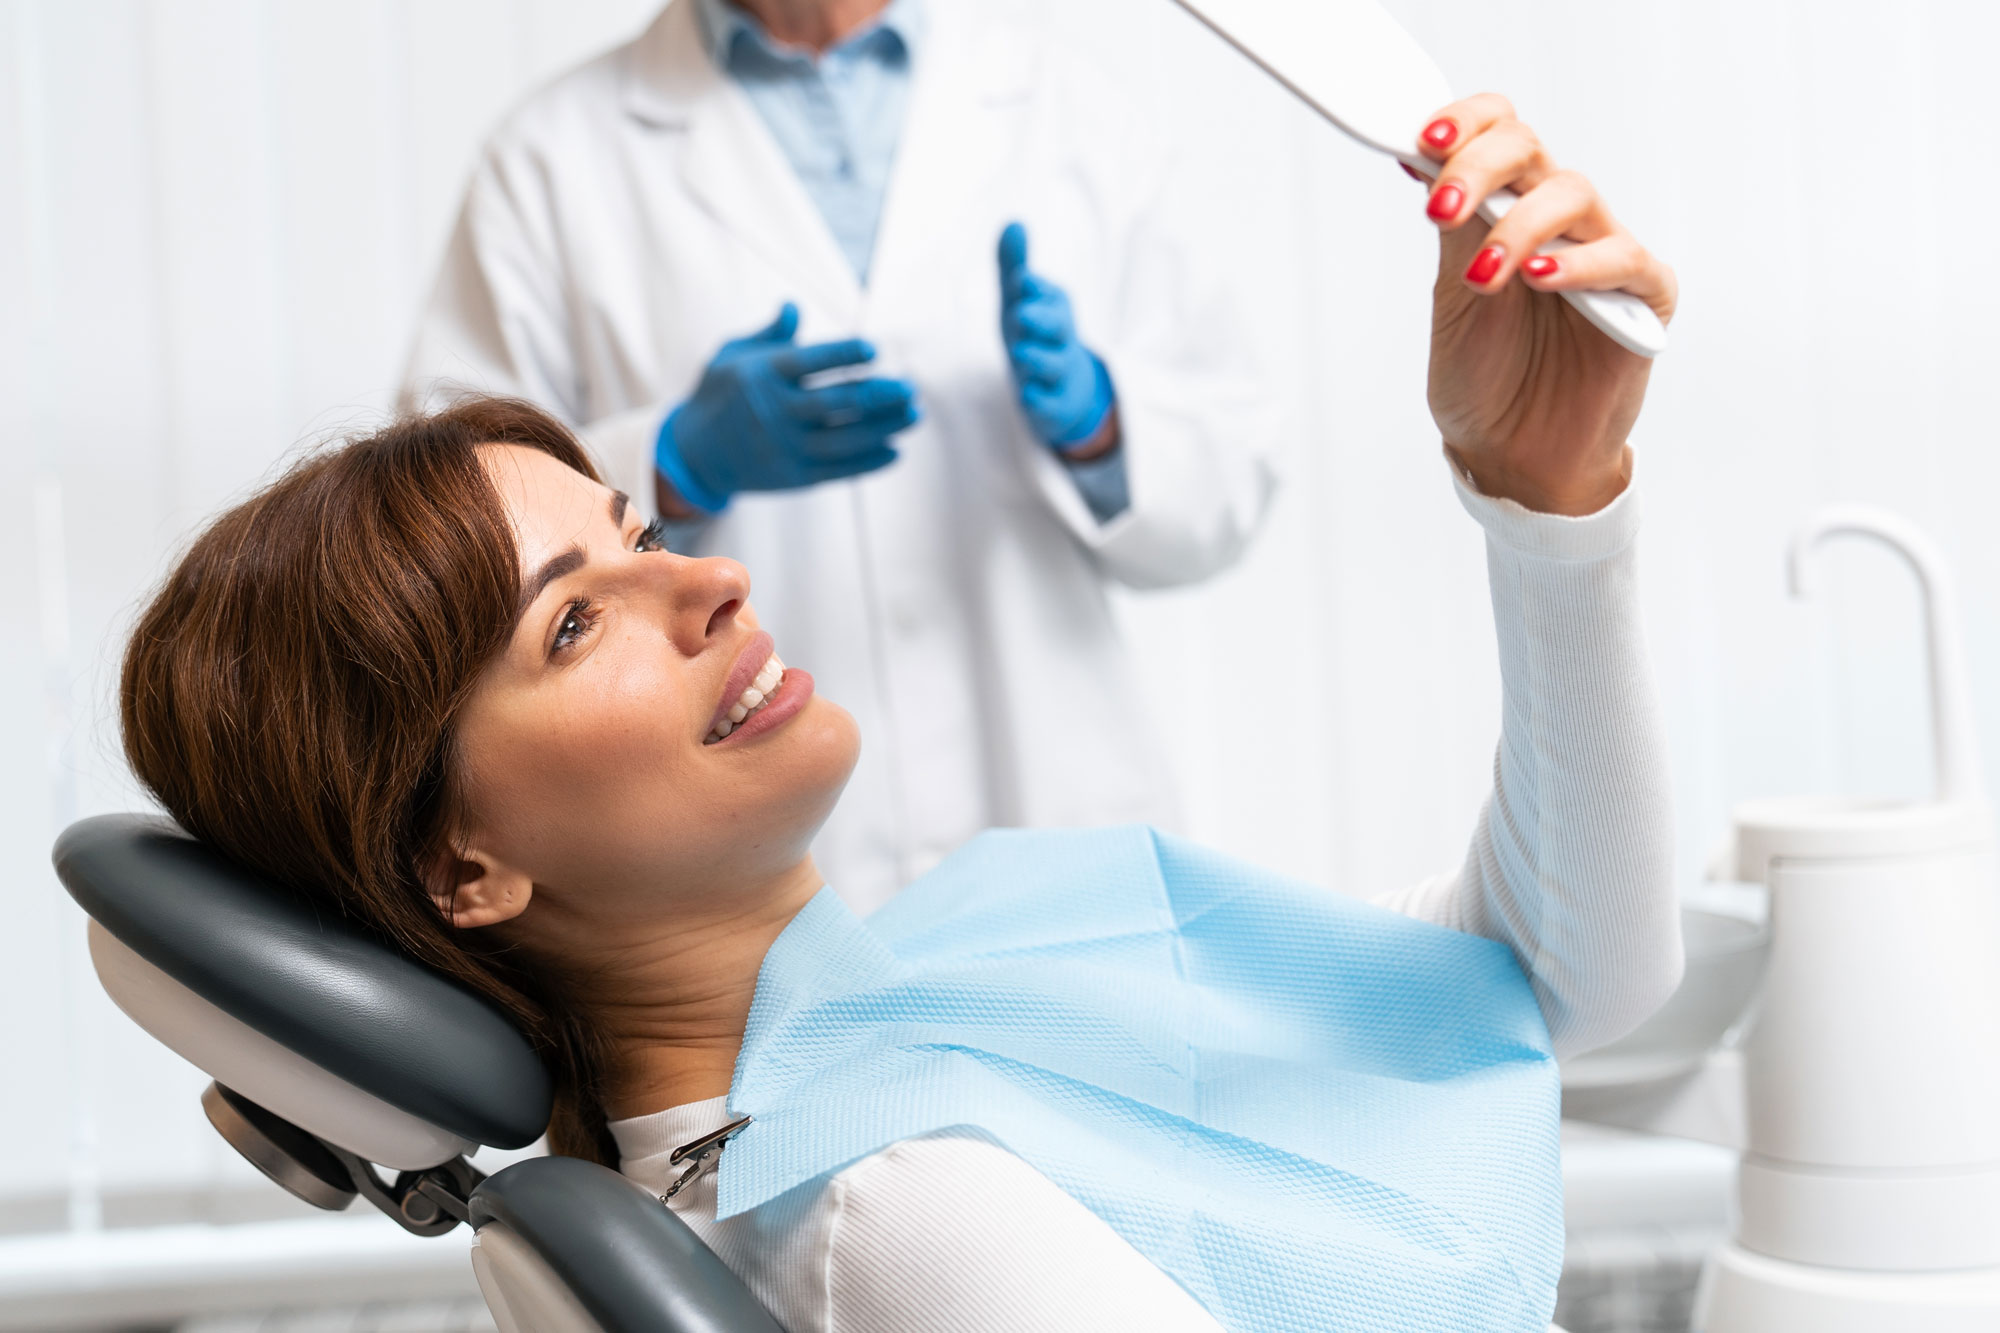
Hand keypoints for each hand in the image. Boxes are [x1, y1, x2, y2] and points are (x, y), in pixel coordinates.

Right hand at [656, 303, 919, 511]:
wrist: (696, 453)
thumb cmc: (720, 393)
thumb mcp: (732, 355)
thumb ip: (770, 334)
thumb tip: (795, 305)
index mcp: (763, 375)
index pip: (812, 361)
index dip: (846, 354)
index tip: (874, 349)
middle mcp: (776, 412)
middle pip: (838, 403)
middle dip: (880, 394)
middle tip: (909, 387)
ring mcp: (786, 447)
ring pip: (846, 438)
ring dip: (885, 427)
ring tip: (913, 415)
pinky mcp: (795, 476)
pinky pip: (840, 469)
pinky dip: (870, 461)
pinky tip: (896, 450)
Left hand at [996, 223, 1117, 453]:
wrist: (1065, 391)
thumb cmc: (1036, 336)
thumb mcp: (1021, 301)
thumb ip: (1015, 266)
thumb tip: (1014, 222)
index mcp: (1053, 311)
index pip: (1049, 297)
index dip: (1036, 290)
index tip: (1022, 279)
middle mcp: (1060, 341)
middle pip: (1058, 328)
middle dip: (1042, 320)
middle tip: (1021, 313)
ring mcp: (1059, 376)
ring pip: (1053, 366)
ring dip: (1038, 359)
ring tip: (1020, 353)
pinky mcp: (1055, 407)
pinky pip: (1049, 405)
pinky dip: (1040, 401)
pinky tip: (1027, 396)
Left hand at [1413, 95, 1677, 514]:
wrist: (1512, 457)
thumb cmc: (1484, 381)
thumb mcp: (1453, 299)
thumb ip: (1453, 229)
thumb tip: (1417, 154)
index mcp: (1507, 210)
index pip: (1501, 132)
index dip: (1467, 123)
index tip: (1423, 139)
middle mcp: (1556, 221)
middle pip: (1531, 150)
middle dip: (1479, 168)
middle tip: (1441, 210)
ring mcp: (1602, 254)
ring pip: (1573, 194)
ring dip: (1518, 226)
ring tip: (1483, 276)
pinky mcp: (1644, 298)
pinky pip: (1624, 261)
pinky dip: (1579, 264)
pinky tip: (1539, 278)